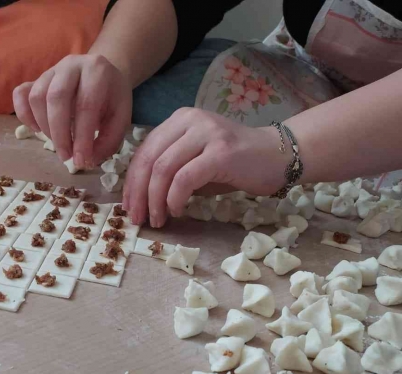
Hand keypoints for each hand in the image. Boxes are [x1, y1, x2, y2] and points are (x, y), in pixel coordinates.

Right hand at [13, 54, 131, 168]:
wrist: (102, 74)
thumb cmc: (111, 98)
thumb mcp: (120, 118)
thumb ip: (108, 141)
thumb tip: (86, 161)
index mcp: (97, 70)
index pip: (86, 105)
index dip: (82, 137)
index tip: (80, 161)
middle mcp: (71, 65)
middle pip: (56, 98)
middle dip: (59, 134)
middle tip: (66, 156)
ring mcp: (51, 70)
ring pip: (36, 97)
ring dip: (44, 127)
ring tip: (58, 142)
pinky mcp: (36, 79)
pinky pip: (21, 94)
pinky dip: (24, 115)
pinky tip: (38, 129)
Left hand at [122, 108, 286, 227]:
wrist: (279, 157)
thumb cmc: (235, 165)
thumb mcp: (195, 162)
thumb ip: (169, 171)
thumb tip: (140, 197)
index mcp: (179, 120)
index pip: (144, 151)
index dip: (131, 182)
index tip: (129, 206)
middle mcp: (190, 121)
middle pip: (149, 159)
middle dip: (138, 193)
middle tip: (137, 218)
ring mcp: (207, 133)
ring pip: (164, 169)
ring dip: (155, 200)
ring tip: (157, 219)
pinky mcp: (221, 152)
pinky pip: (185, 178)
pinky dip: (175, 198)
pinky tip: (177, 211)